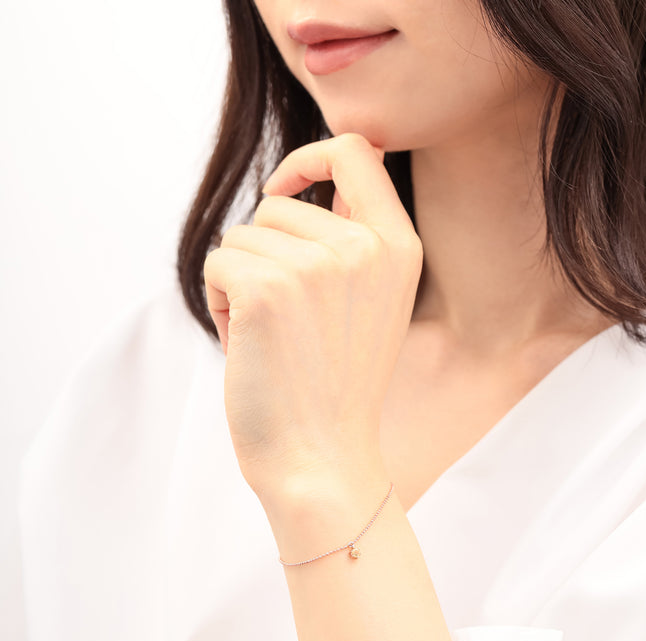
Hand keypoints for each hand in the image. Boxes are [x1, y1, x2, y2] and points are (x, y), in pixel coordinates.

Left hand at [203, 133, 422, 505]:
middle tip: (285, 314)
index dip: (311, 157)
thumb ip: (352, 239)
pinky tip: (248, 341)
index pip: (356, 150)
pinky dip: (220, 298)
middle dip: (265, 250)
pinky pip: (219, 260)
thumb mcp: (372, 301)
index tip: (286, 187)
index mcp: (399, 247)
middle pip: (278, 201)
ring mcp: (318, 265)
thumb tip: (300, 181)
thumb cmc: (335, 385)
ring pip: (244, 234)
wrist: (323, 458)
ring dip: (242, 279)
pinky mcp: (268, 288)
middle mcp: (365, 247)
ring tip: (271, 334)